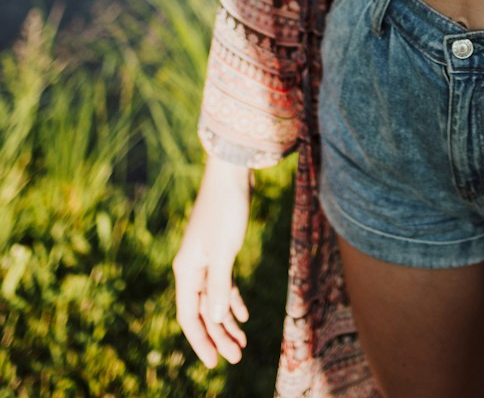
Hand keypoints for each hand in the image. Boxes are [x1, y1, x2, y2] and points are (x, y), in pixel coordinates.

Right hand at [172, 157, 251, 367]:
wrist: (232, 174)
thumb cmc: (226, 210)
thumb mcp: (224, 250)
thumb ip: (219, 286)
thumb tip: (215, 320)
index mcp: (186, 270)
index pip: (189, 315)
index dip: (200, 341)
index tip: (214, 363)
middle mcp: (192, 267)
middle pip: (202, 311)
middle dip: (217, 336)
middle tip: (236, 357)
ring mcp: (205, 259)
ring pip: (213, 299)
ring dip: (226, 322)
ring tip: (241, 343)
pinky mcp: (220, 250)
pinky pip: (222, 284)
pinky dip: (232, 300)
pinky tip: (242, 315)